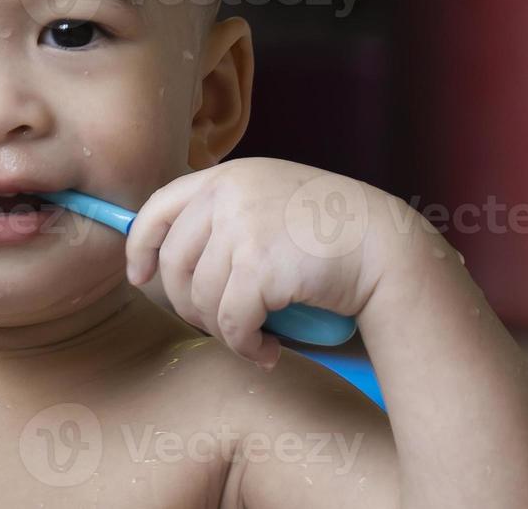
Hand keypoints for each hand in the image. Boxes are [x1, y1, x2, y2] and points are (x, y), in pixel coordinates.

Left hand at [125, 157, 440, 366]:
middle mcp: (229, 194)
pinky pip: (231, 323)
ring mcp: (243, 228)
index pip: (158, 207)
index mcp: (228, 176)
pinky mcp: (260, 267)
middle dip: (190, 306)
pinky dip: (246, 346)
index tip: (140, 277)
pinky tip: (268, 351)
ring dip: (224, 332)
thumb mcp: (272, 201)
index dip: (141, 247)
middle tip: (222, 325)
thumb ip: (228, 216)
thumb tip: (170, 260)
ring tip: (254, 339)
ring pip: (201, 300)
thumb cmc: (333, 233)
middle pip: (174, 265)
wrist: (387, 246)